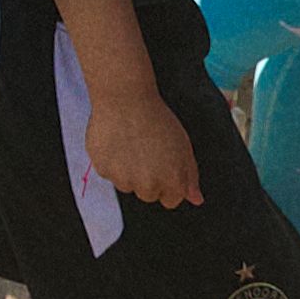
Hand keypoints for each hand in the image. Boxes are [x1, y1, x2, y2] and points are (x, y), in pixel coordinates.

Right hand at [81, 83, 201, 213]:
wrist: (125, 97)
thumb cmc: (157, 119)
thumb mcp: (183, 145)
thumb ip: (190, 176)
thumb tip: (196, 200)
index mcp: (172, 182)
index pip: (170, 200)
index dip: (168, 181)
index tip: (163, 163)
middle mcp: (148, 187)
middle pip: (148, 195)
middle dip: (148, 178)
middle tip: (146, 150)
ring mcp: (124, 180)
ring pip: (127, 184)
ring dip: (128, 170)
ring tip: (130, 142)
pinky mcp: (103, 171)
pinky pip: (109, 173)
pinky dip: (111, 161)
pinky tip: (115, 140)